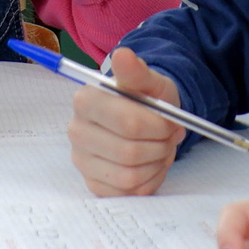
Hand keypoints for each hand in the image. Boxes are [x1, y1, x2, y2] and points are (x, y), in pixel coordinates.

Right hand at [68, 47, 184, 195]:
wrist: (144, 118)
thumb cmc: (146, 99)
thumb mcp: (149, 81)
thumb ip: (137, 71)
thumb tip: (123, 55)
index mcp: (86, 101)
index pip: (129, 123)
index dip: (159, 126)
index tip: (171, 122)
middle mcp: (76, 131)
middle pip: (130, 152)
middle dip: (160, 147)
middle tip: (170, 137)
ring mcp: (82, 160)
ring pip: (130, 176)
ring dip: (156, 164)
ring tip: (160, 149)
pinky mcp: (92, 183)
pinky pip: (128, 193)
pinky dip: (148, 180)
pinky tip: (150, 164)